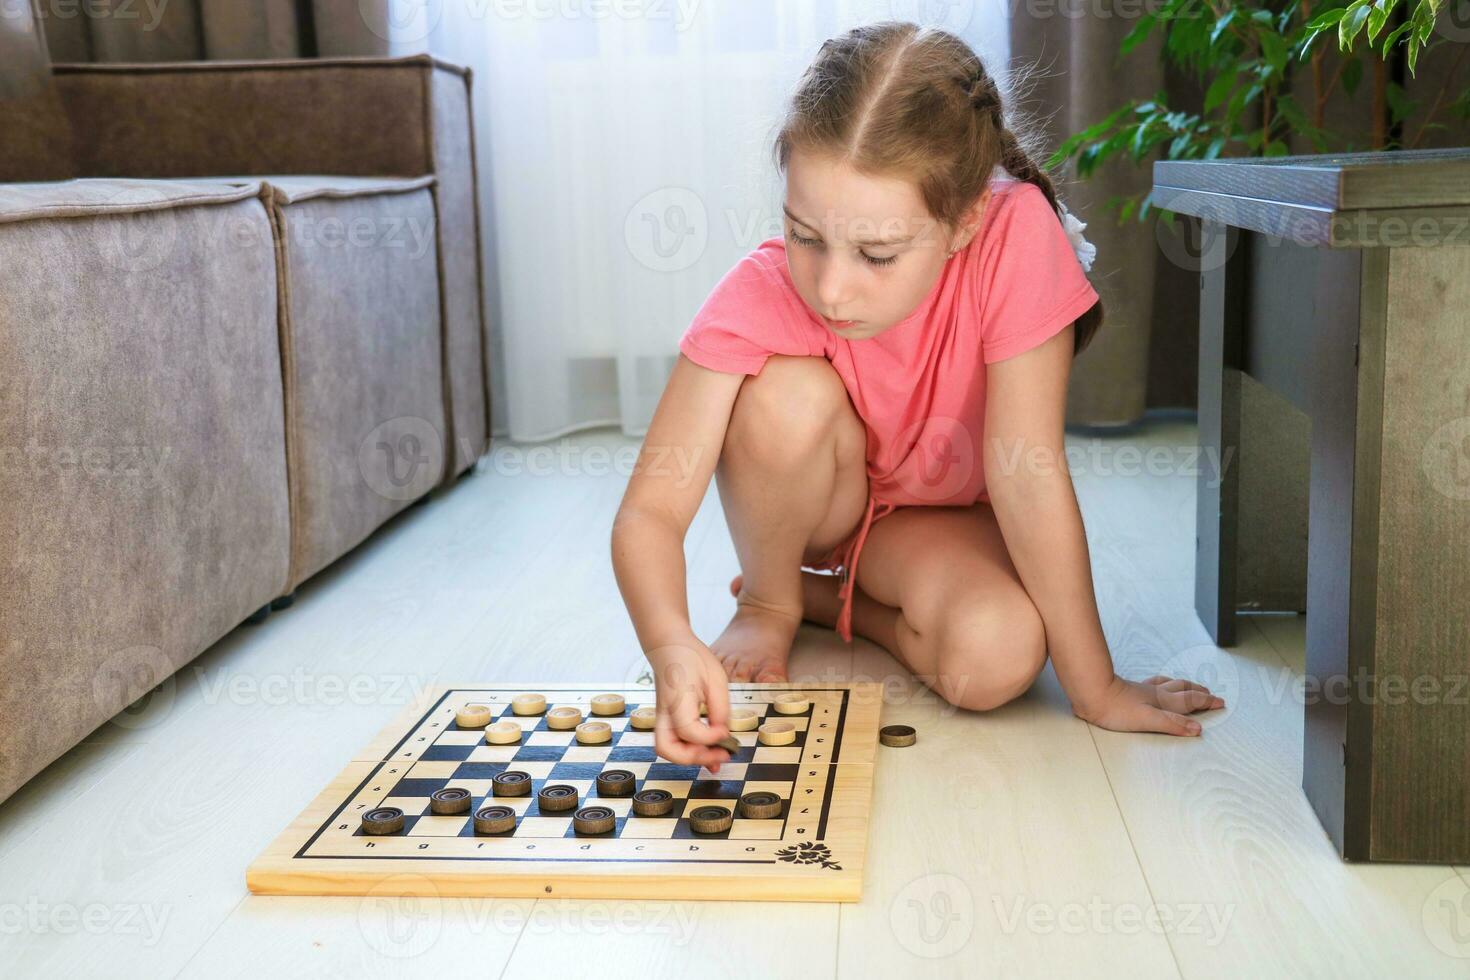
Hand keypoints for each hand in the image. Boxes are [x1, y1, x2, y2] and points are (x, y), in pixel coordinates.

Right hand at [647, 637, 732, 770]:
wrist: (669, 645)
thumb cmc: (692, 657)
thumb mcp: (716, 678)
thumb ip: (720, 709)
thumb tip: (724, 735)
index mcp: (676, 699)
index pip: (689, 731)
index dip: (711, 738)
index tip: (726, 732)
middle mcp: (664, 712)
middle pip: (668, 749)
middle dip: (695, 758)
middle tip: (721, 755)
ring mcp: (663, 717)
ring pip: (667, 750)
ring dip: (691, 758)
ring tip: (717, 757)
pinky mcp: (667, 719)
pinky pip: (674, 742)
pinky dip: (690, 751)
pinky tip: (711, 752)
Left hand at [1072, 673, 1225, 736]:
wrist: (1091, 693)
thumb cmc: (1116, 710)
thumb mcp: (1148, 721)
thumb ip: (1173, 724)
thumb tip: (1198, 729)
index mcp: (1163, 701)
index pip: (1190, 701)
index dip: (1206, 702)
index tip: (1220, 702)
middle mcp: (1155, 693)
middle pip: (1183, 690)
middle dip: (1198, 692)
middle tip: (1210, 693)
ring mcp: (1143, 690)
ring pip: (1169, 684)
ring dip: (1183, 685)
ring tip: (1189, 685)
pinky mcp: (1130, 689)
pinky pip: (1153, 683)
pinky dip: (1163, 683)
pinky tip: (1156, 684)